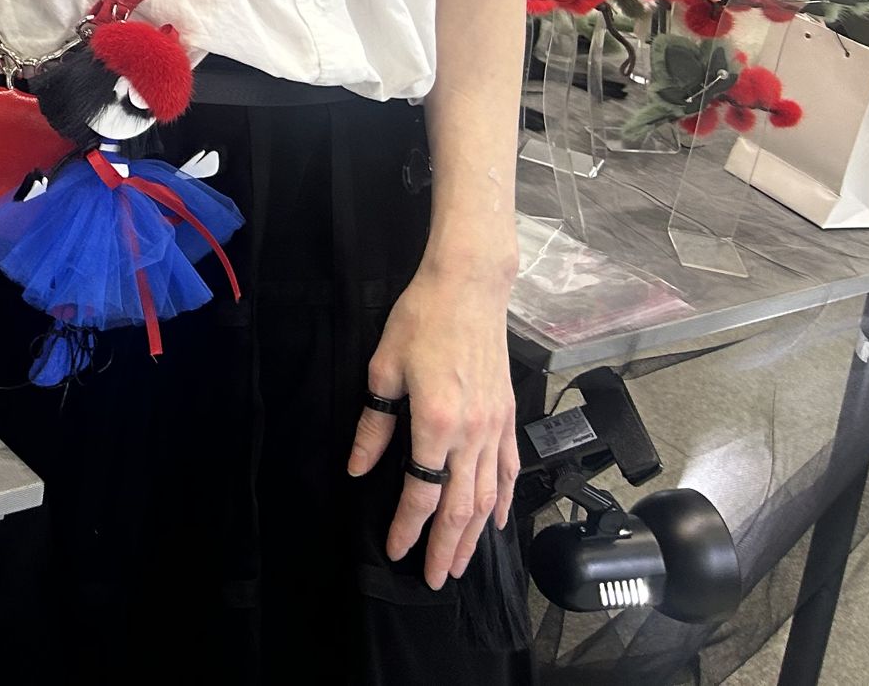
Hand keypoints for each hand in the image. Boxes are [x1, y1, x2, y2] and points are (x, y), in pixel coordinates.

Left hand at [347, 261, 519, 589]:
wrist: (468, 288)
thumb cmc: (420, 320)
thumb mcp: (383, 368)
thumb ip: (374, 424)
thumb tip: (360, 468)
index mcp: (436, 421)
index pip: (422, 490)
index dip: (408, 525)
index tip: (395, 549)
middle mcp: (472, 432)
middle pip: (460, 506)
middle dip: (447, 548)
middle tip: (436, 580)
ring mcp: (495, 426)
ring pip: (488, 497)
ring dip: (475, 535)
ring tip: (463, 564)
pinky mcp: (507, 416)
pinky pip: (508, 470)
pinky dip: (504, 501)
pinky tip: (496, 522)